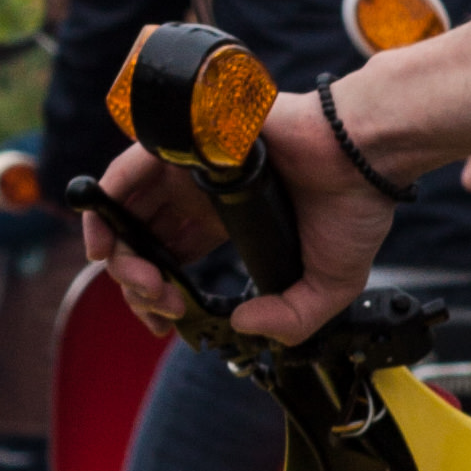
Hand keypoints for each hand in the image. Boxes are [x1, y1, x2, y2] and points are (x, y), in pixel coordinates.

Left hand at [84, 90, 389, 342]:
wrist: (365, 156)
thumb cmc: (354, 205)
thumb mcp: (329, 286)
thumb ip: (291, 319)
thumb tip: (243, 325)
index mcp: (228, 221)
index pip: (171, 257)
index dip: (159, 292)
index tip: (169, 318)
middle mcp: (202, 195)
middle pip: (143, 242)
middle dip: (139, 285)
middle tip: (162, 304)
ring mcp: (190, 170)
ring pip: (127, 214)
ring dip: (120, 256)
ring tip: (143, 283)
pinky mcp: (186, 145)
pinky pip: (126, 173)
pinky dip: (105, 209)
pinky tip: (111, 244)